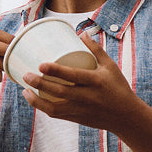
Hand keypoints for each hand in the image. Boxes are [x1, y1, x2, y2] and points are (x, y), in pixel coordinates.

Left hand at [21, 34, 138, 132]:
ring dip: (37, 100)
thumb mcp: (110, 67)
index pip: (73, 76)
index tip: (41, 65)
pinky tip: (34, 99)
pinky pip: (56, 114)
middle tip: (26, 75)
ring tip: (25, 90)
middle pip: (59, 91)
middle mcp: (87, 97)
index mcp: (96, 81)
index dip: (56, 71)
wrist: (126, 116)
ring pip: (54, 108)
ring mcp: (81, 109)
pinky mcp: (77, 118)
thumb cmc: (118, 87)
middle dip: (40, 84)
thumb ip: (96, 50)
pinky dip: (43, 108)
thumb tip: (81, 33)